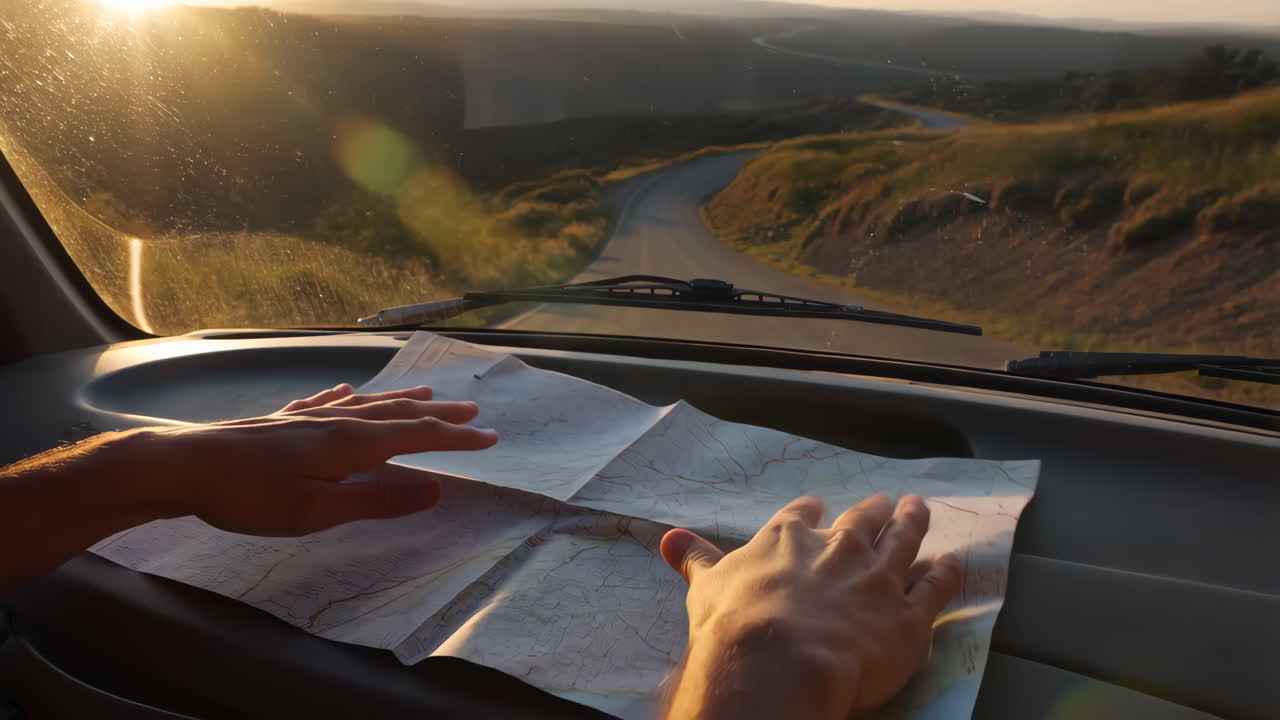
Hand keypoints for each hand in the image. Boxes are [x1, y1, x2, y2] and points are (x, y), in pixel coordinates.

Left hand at [124, 383, 496, 535]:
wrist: (183, 466)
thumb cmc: (248, 497)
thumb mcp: (317, 512)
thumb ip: (377, 500)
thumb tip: (435, 490)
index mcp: (351, 444)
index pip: (418, 437)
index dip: (457, 439)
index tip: (491, 439)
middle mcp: (336, 421)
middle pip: (398, 413)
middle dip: (439, 414)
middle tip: (474, 410)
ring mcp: (307, 416)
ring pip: (368, 402)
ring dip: (402, 399)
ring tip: (427, 394)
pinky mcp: (282, 419)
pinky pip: (327, 401)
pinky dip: (347, 394)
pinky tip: (347, 388)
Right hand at [659, 494, 961, 719]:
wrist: (776, 661)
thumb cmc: (734, 626)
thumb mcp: (707, 588)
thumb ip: (695, 560)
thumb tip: (668, 537)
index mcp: (787, 540)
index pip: (800, 516)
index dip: (810, 512)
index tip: (818, 506)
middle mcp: (836, 549)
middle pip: (861, 521)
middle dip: (872, 510)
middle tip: (883, 501)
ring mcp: (876, 579)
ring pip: (903, 542)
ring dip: (913, 523)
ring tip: (920, 508)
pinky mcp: (907, 616)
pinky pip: (934, 588)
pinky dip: (945, 573)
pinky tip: (951, 562)